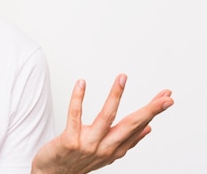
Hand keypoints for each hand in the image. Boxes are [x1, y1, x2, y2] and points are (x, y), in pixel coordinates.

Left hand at [32, 74, 172, 173]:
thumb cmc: (78, 160)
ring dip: (116, 96)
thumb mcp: (106, 153)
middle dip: (149, 110)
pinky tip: (81, 83)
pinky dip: (78, 98)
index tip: (167, 97)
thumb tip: (147, 128)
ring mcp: (88, 144)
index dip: (153, 112)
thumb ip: (126, 141)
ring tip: (123, 78)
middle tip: (165, 96)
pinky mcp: (70, 140)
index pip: (139, 127)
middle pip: (131, 125)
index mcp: (115, 150)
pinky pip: (74, 115)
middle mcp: (105, 148)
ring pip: (106, 117)